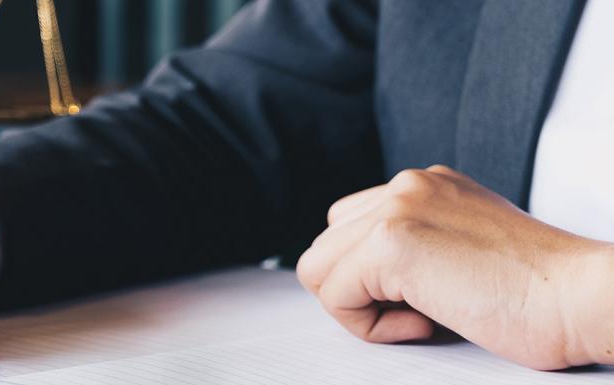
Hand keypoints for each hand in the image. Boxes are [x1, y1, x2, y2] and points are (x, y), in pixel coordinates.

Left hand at [297, 165, 613, 369]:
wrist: (582, 299)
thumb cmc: (539, 292)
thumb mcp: (466, 250)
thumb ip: (418, 246)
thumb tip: (362, 274)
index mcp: (426, 185)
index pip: (346, 226)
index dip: (368, 276)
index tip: (421, 297)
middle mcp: (407, 185)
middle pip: (325, 246)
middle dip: (357, 291)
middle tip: (419, 312)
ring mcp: (397, 208)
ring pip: (318, 270)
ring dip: (359, 308)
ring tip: (421, 317)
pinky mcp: (390, 242)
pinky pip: (333, 297)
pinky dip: (370, 327)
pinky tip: (425, 323)